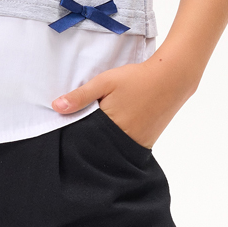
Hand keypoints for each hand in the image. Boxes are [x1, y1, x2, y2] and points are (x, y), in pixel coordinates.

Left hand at [51, 49, 199, 149]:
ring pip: (112, 148)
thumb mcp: (104, 82)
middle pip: (98, 147)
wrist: (171, 79)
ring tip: (99, 126)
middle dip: (89, 140)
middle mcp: (124, 141)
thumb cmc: (136, 79)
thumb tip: (56, 107)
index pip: (84, 140)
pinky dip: (118, 140)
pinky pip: (126, 147)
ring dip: (104, 141)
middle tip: (83, 128)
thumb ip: (80, 96)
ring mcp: (138, 144)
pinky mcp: (147, 142)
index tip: (67, 131)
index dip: (75, 135)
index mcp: (110, 128)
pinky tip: (115, 127)